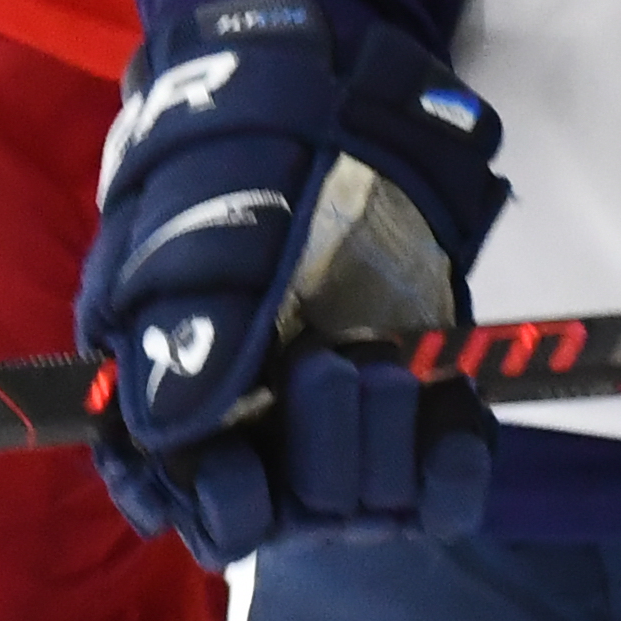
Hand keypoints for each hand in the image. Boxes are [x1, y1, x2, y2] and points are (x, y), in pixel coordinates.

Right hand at [76, 0, 507, 564]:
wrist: (331, 107)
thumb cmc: (236, 165)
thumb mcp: (194, 232)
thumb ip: (178, 332)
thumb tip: (166, 436)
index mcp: (181, 402)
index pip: (187, 505)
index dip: (211, 506)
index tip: (235, 470)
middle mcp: (261, 435)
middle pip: (286, 514)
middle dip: (313, 451)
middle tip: (329, 363)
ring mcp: (341, 430)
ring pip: (361, 507)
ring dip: (379, 450)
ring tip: (386, 365)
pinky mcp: (415, 420)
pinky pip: (440, 494)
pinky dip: (452, 466)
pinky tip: (455, 418)